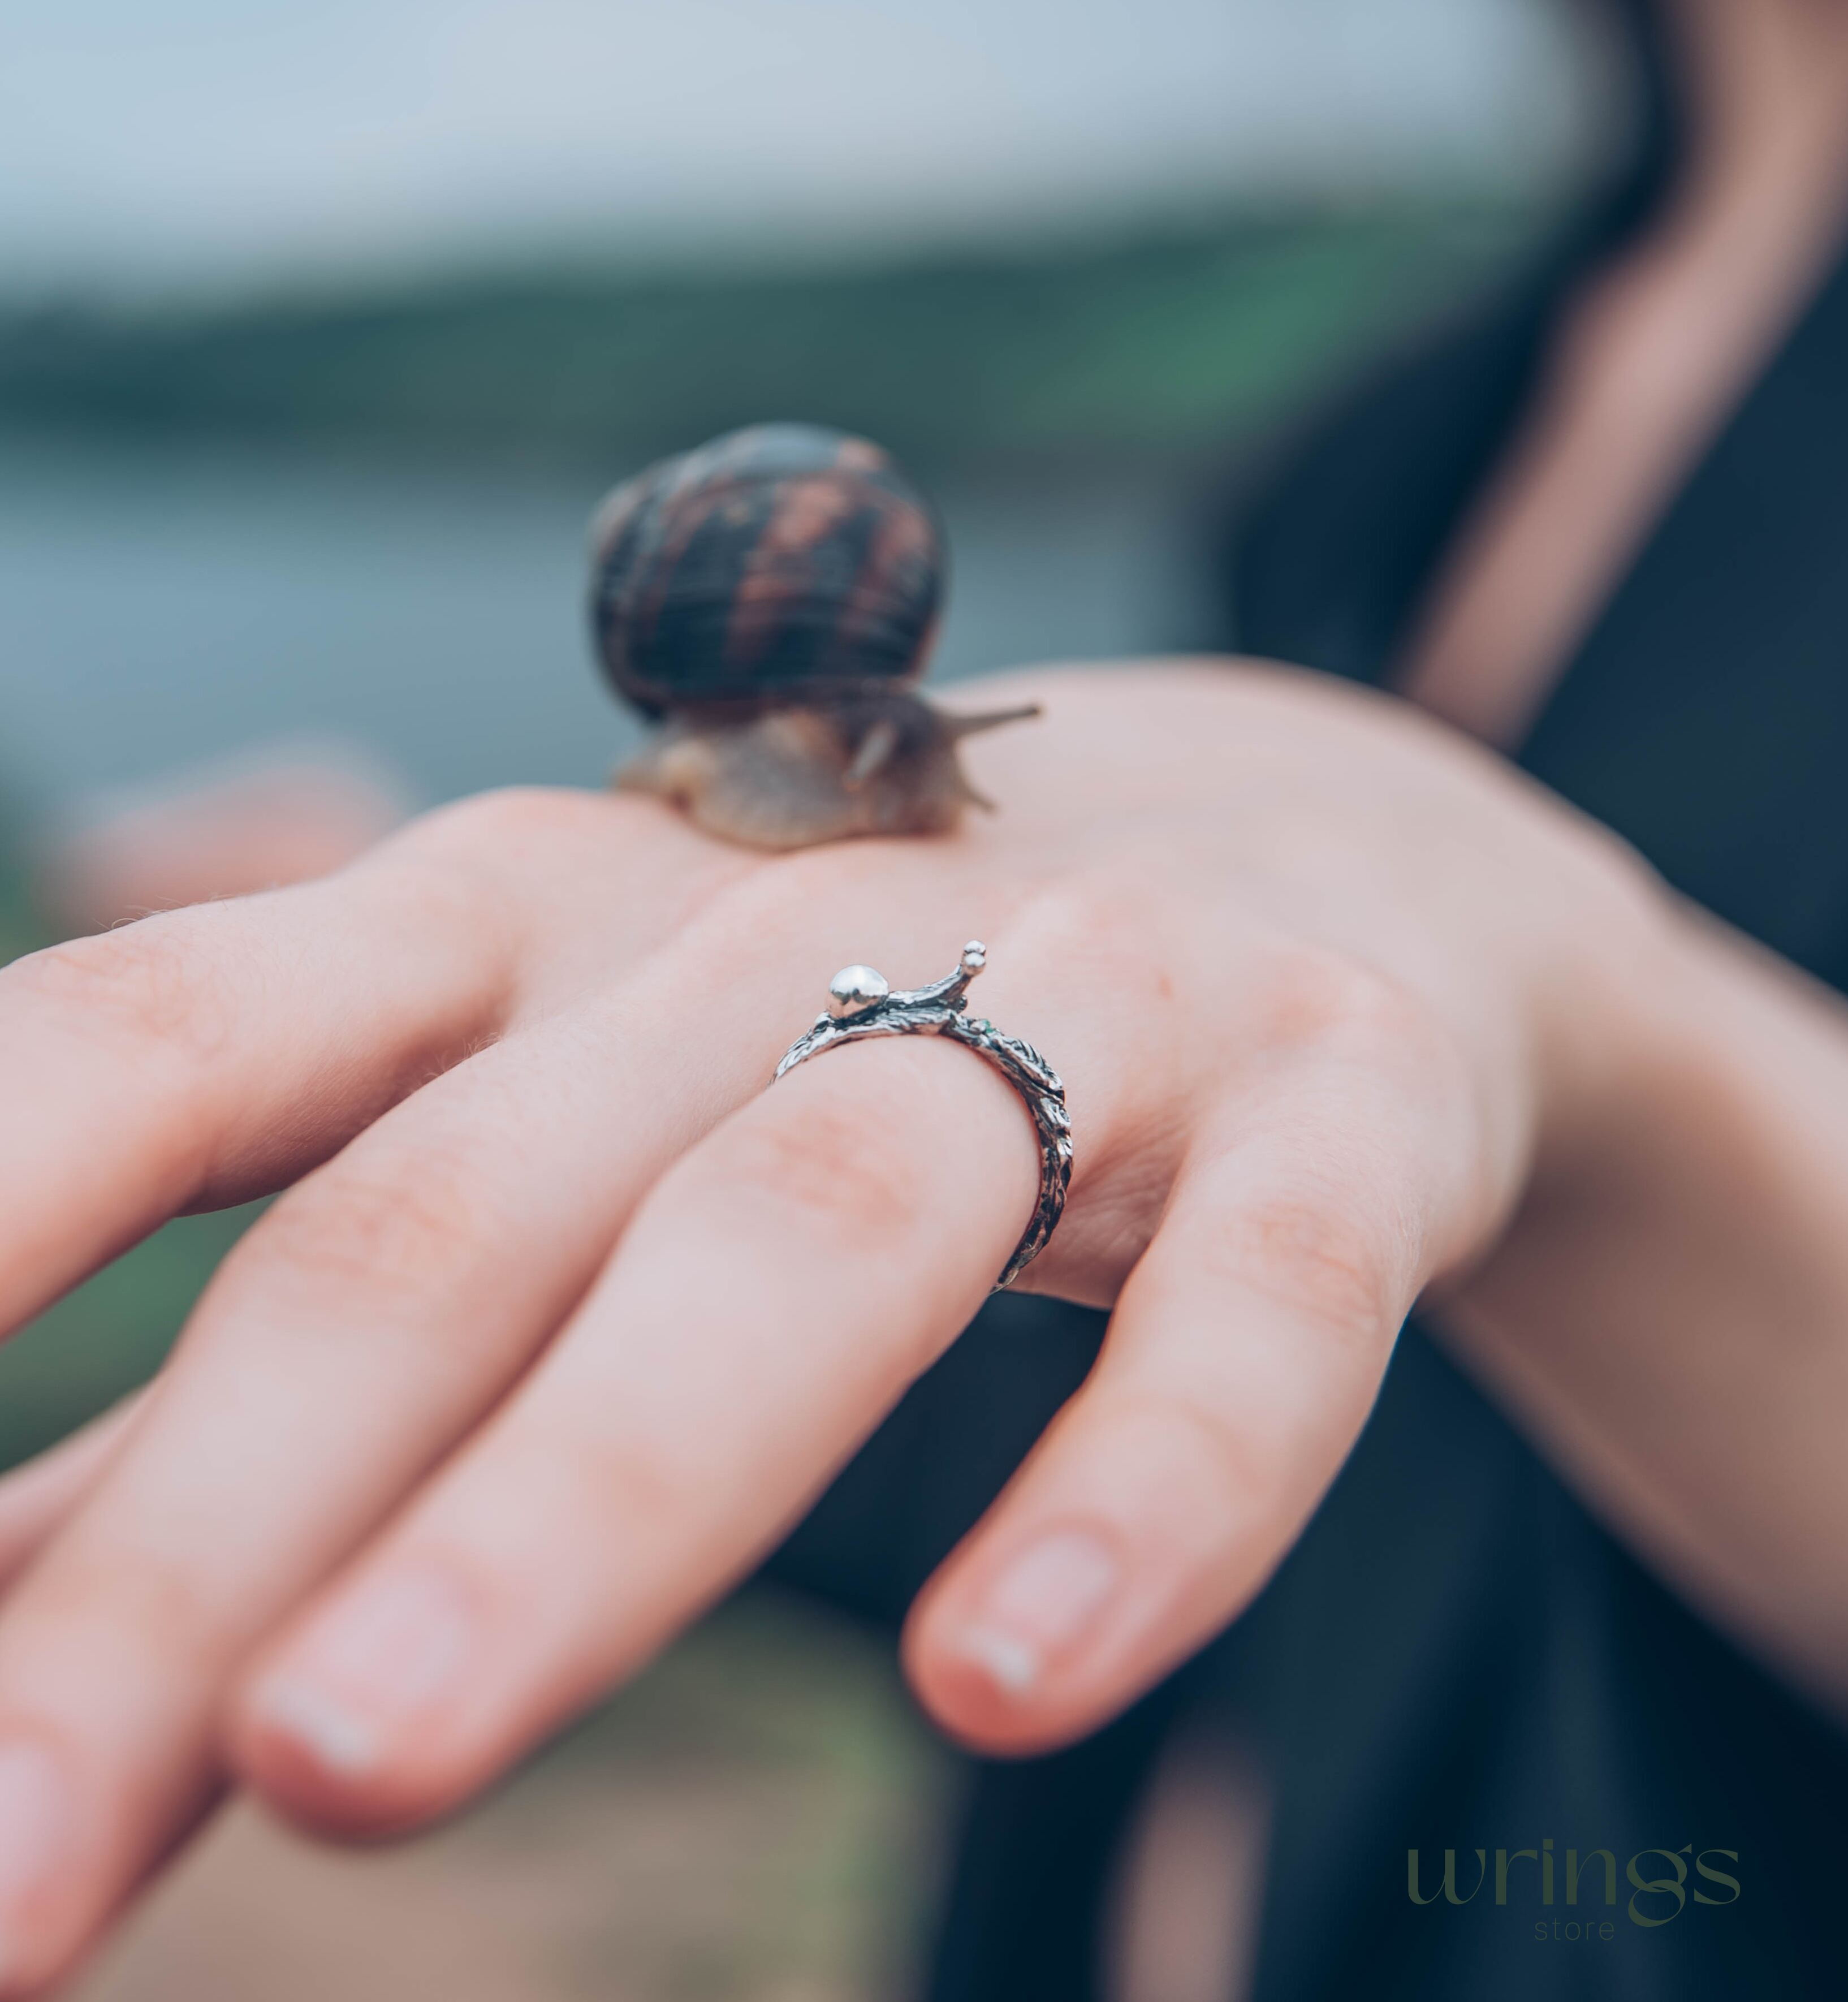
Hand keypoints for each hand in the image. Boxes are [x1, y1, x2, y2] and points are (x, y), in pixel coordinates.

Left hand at [0, 662, 1661, 1988]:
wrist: (1305, 865)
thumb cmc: (846, 1043)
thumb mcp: (544, 1162)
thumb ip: (266, 1404)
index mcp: (517, 928)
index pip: (175, 1037)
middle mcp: (766, 932)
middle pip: (460, 1215)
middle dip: (217, 1539)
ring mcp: (1081, 991)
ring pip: (814, 1228)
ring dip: (588, 1498)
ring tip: (357, 1776)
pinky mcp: (1335, 1094)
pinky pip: (1256, 1296)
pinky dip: (1142, 1481)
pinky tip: (1011, 1681)